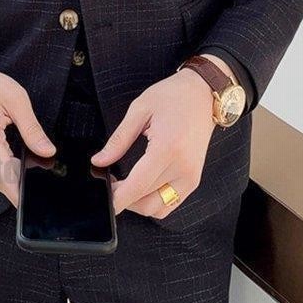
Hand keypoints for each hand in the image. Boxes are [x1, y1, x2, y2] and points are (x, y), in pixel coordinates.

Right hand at [0, 54, 54, 206]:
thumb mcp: (17, 100)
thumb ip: (32, 129)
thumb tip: (48, 151)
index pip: (5, 173)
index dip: (21, 190)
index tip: (36, 200)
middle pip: (4, 183)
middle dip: (26, 187)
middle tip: (47, 179)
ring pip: (2, 183)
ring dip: (20, 181)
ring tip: (40, 169)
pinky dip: (13, 174)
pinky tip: (29, 165)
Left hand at [91, 61, 221, 218]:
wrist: (203, 93)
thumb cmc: (172, 96)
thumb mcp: (139, 110)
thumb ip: (119, 140)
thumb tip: (99, 161)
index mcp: (167, 149)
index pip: (138, 186)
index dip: (118, 197)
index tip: (104, 198)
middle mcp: (182, 168)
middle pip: (146, 201)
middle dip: (124, 198)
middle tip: (111, 181)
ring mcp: (191, 176)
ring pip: (159, 209)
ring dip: (138, 203)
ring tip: (125, 184)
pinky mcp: (194, 179)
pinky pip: (171, 203)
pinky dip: (154, 201)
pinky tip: (142, 185)